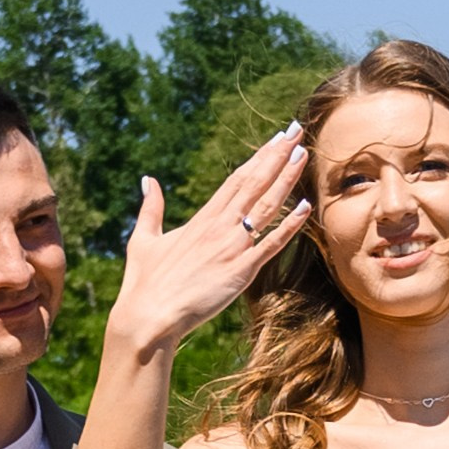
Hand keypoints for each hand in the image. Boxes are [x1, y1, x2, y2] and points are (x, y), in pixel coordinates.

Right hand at [109, 121, 311, 360]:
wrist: (148, 316)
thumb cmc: (144, 282)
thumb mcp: (143, 238)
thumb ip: (151, 208)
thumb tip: (148, 180)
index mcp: (202, 218)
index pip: (237, 179)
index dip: (259, 157)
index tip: (275, 139)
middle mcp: (220, 227)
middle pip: (255, 183)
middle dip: (278, 156)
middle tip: (296, 132)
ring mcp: (232, 247)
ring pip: (266, 206)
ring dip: (287, 179)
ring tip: (303, 155)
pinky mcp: (241, 271)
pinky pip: (271, 245)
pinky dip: (290, 226)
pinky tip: (306, 207)